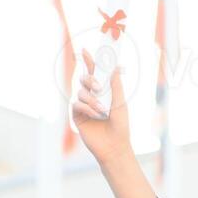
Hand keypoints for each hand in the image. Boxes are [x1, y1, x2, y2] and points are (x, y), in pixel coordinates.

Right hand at [72, 47, 131, 170]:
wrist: (114, 146)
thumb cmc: (120, 125)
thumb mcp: (121, 102)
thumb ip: (116, 84)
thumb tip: (115, 66)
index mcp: (103, 91)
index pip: (94, 72)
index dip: (89, 61)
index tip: (86, 50)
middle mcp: (91, 96)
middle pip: (84, 79)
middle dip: (89, 79)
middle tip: (97, 86)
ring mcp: (83, 105)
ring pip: (80, 92)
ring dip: (91, 99)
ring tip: (102, 110)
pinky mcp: (76, 116)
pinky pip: (76, 105)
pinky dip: (87, 108)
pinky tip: (96, 115)